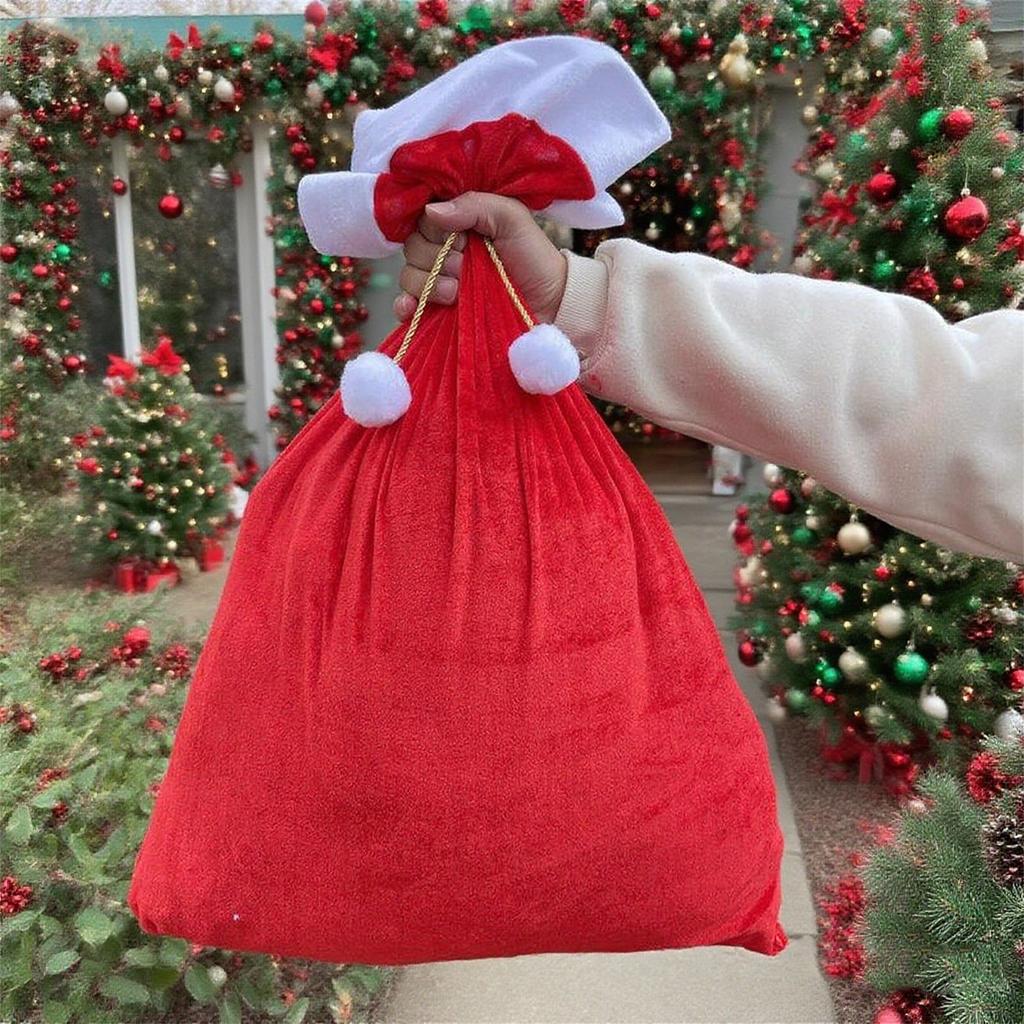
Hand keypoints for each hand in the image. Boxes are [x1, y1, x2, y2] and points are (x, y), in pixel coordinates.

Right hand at [393, 192, 567, 324]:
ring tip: (456, 292)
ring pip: (409, 276)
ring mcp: (440, 283)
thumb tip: (431, 211)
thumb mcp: (511, 219)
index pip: (424, 219)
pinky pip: (406, 307)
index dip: (436, 230)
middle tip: (464, 267)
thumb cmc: (533, 258)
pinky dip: (405, 306)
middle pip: (412, 248)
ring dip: (429, 283)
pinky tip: (413, 308)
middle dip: (436, 259)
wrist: (550, 304)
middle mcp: (444, 252)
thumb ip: (475, 206)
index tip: (462, 238)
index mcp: (458, 224)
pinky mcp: (438, 312)